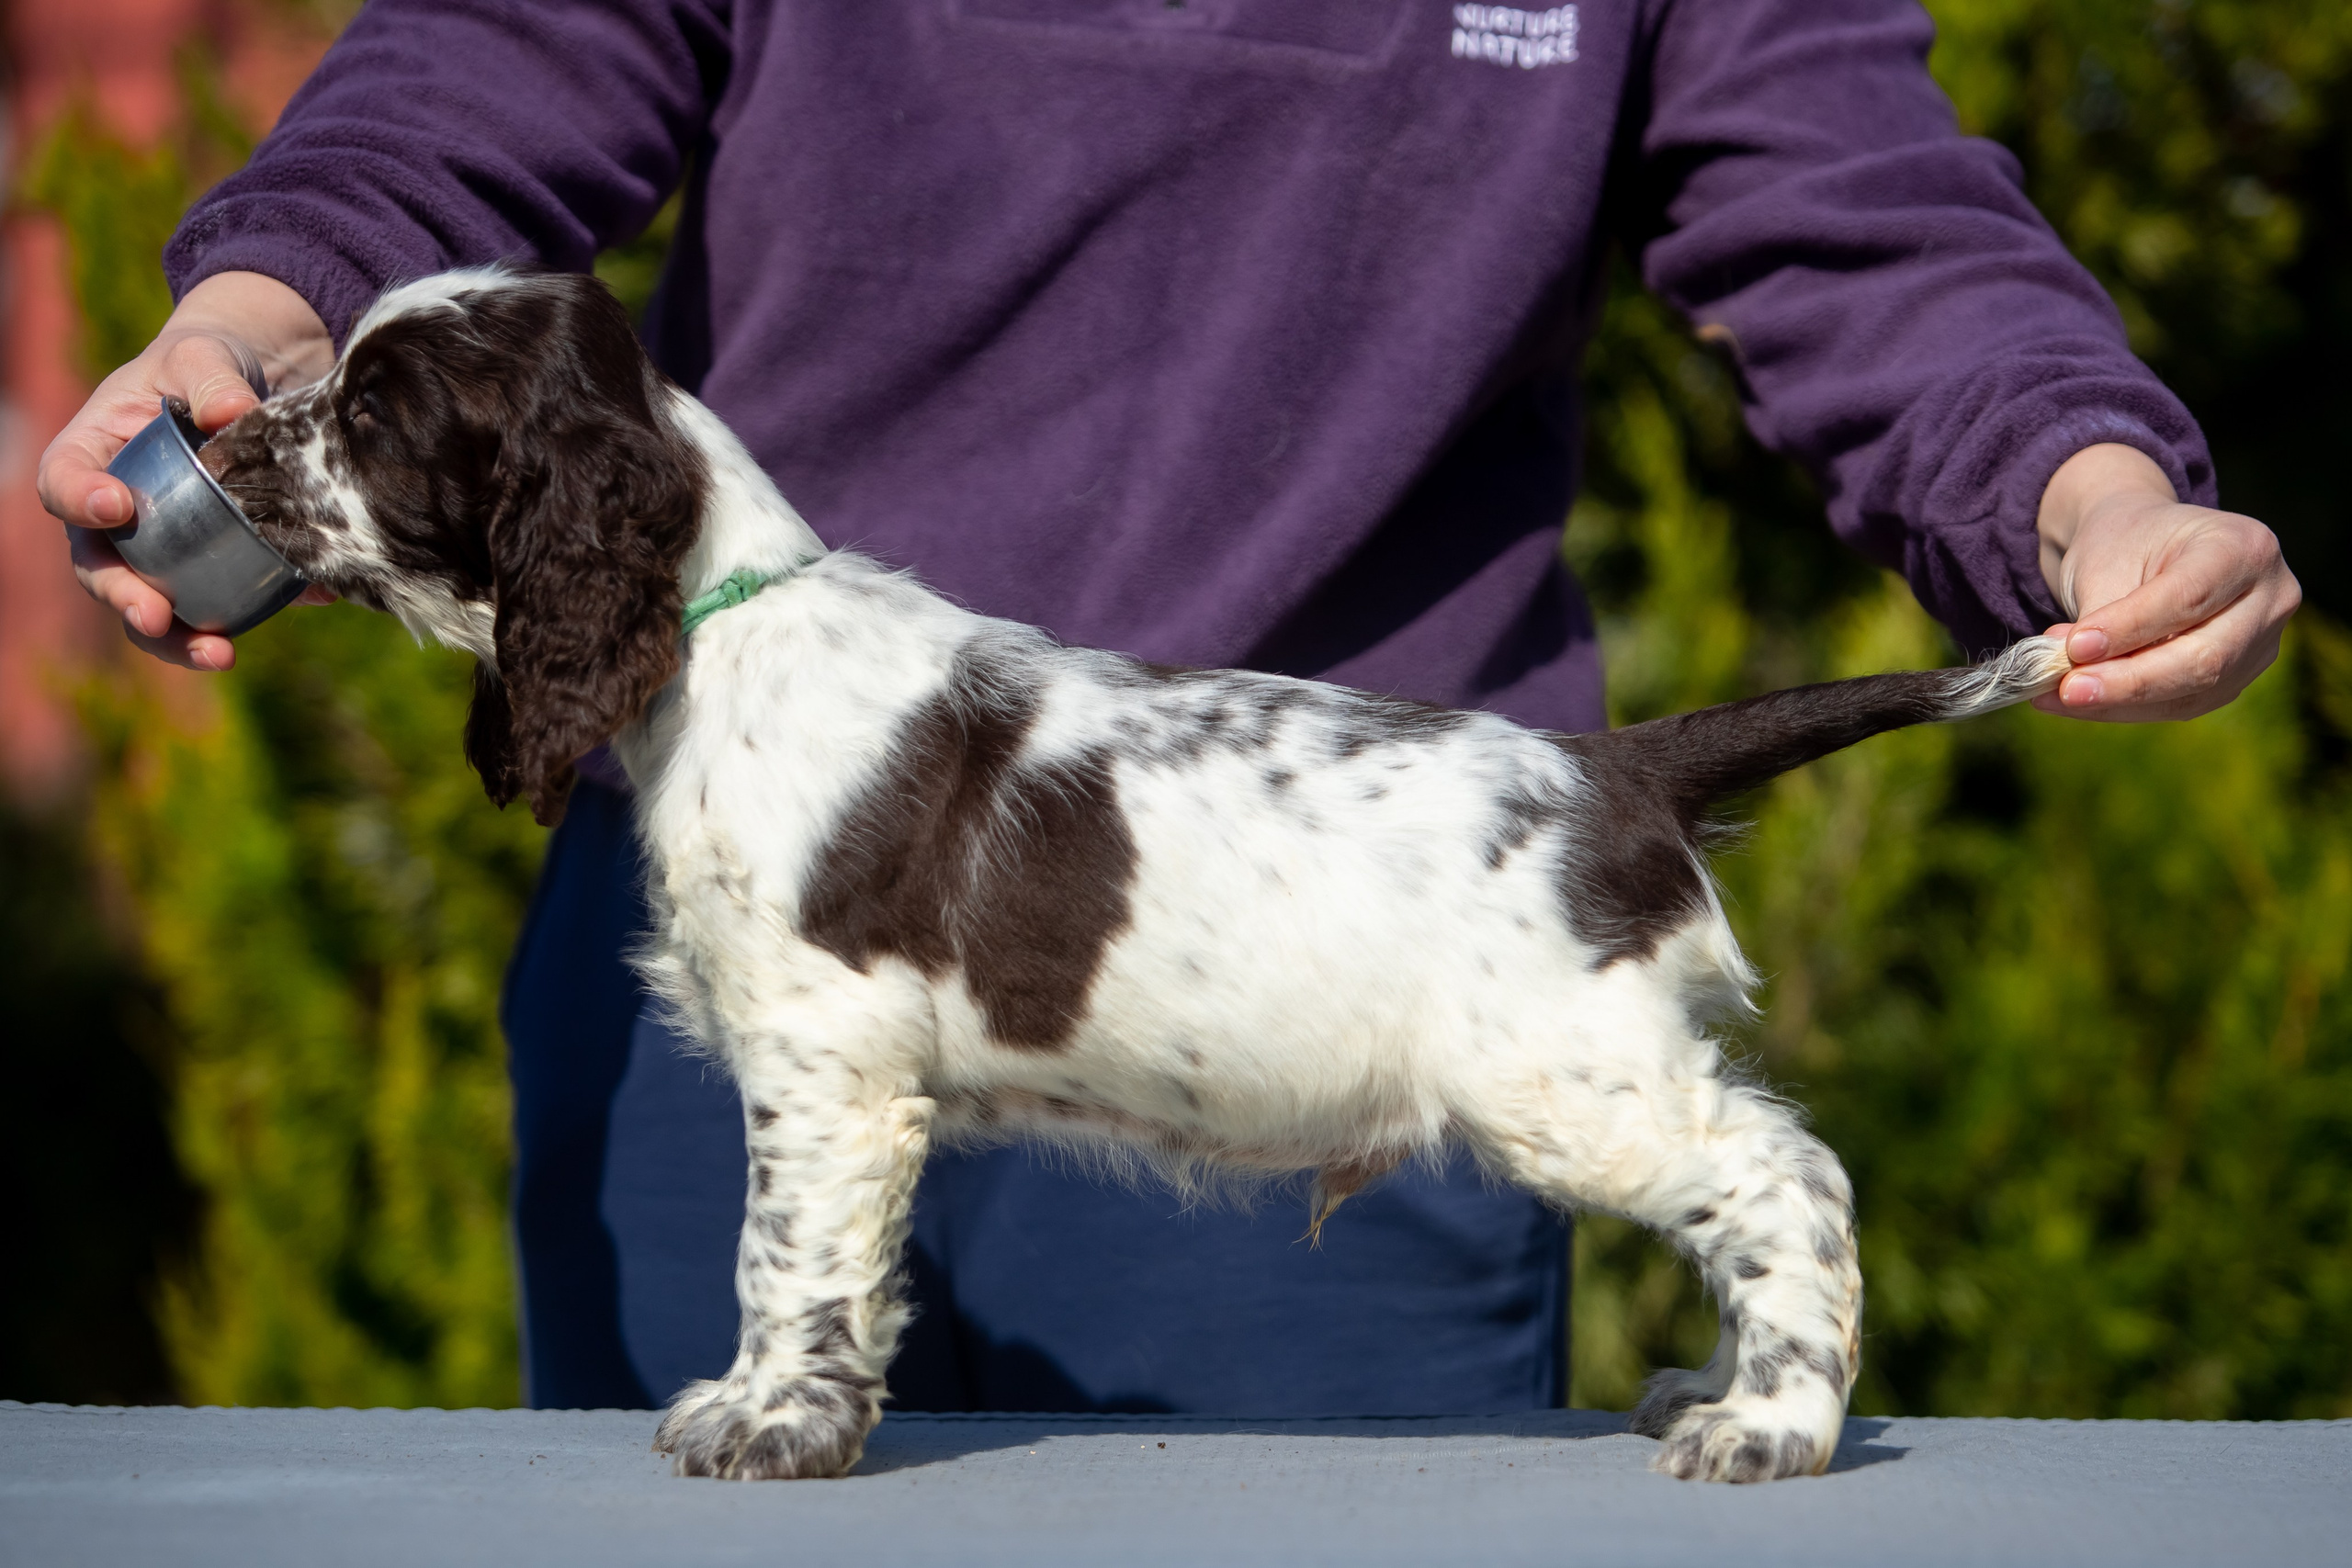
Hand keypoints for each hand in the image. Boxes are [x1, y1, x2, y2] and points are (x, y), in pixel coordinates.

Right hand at [38, 271, 336, 670]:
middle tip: (155, 616)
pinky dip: (263, 610)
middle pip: (102, 566)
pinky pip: (231, 599)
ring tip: (218, 654)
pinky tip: (307, 602)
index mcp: (95, 453)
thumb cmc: (210, 362)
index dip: (80, 500)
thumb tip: (233, 414)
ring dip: (181, 640)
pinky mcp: (221, 563)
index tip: (118, 507)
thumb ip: (212, 378)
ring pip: (158, 606)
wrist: (260, 378)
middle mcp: (121, 512)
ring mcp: (168, 546)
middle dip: (125, 598)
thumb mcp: (204, 354)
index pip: (63, 482)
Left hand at [2030, 443, 2299, 722]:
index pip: (2188, 598)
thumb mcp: (2108, 562)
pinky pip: (2181, 705)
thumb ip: (2100, 619)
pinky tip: (2078, 702)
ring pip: (2193, 690)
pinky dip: (2124, 707)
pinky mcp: (2236, 678)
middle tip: (2065, 688)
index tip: (2074, 647)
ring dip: (2118, 701)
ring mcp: (2262, 643)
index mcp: (2245, 546)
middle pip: (2205, 656)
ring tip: (2056, 693)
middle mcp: (2270, 596)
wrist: (2142, 546)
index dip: (2131, 629)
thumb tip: (2072, 679)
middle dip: (2128, 681)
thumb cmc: (2126, 544)